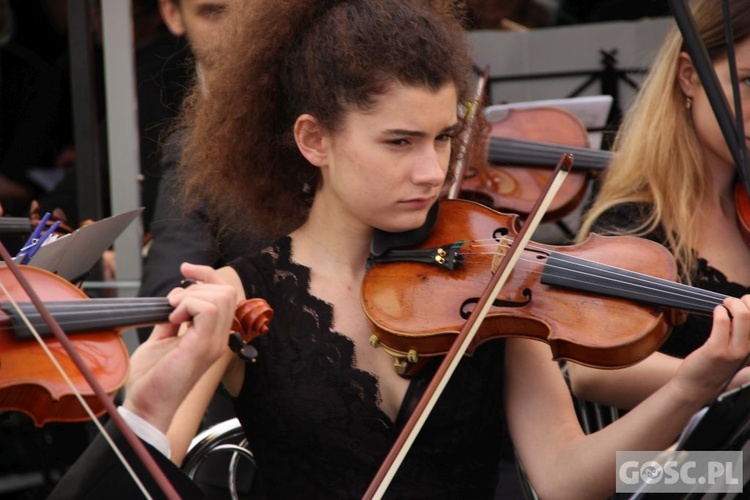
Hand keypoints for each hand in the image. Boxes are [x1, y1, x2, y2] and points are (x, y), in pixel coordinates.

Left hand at [122, 263, 237, 431]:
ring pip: (221, 296)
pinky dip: (187, 305)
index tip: (185, 269)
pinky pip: (208, 310)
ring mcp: (214, 343)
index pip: (226, 293)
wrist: (145, 407)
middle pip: (228, 290)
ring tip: (172, 314)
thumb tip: (169, 304)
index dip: (207, 274)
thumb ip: (170, 323)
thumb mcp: (160, 341)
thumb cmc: (151, 380)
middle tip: (173, 303)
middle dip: (197, 285)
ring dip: (191, 296)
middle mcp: (219, 338)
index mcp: (212, 336)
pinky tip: (172, 321)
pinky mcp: (202, 347)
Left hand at [673, 295, 749, 402]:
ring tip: (724, 304)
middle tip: (732, 302)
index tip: (746, 302)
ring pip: (743, 315)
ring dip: (732, 303)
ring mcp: (735, 351)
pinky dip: (719, 311)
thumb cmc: (717, 365)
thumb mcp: (738, 351)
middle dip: (744, 301)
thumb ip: (744, 334)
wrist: (698, 386)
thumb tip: (745, 309)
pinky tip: (716, 312)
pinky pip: (722, 322)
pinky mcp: (717, 350)